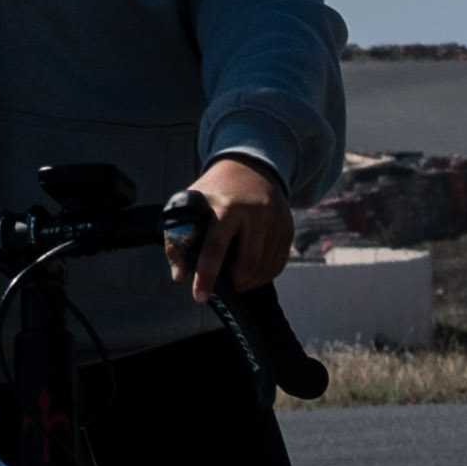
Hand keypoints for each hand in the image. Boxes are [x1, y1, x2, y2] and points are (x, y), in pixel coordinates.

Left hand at [171, 156, 290, 301]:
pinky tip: (252, 274)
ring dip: (248, 282)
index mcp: (225, 206)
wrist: (249, 167)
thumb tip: (180, 276)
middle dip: (233, 283)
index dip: (207, 276)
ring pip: (264, 267)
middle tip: (223, 287)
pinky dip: (264, 275)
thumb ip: (178, 239)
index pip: (215, 248)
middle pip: (247, 263)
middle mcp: (255, 212)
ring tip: (236, 281)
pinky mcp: (288, 227)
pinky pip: (278, 263)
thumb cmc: (213, 193)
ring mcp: (275, 219)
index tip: (200, 298)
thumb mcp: (189, 205)